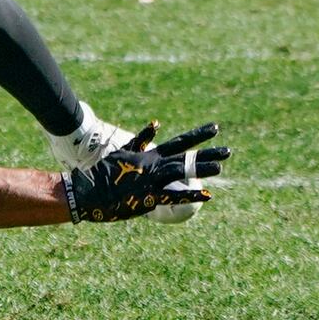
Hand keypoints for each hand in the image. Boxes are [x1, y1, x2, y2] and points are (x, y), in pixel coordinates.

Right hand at [63, 122, 229, 222]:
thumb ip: (141, 139)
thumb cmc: (105, 172)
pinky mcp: (148, 196)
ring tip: (221, 167)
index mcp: (150, 155)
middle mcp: (154, 164)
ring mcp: (151, 179)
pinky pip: (173, 194)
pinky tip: (206, 194)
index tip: (215, 129)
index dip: (198, 135)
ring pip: (181, 171)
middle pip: (186, 157)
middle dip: (207, 153)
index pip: (179, 142)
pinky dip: (189, 194)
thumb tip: (156, 123)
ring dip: (201, 169)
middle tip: (228, 150)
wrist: (89, 190)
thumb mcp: (124, 151)